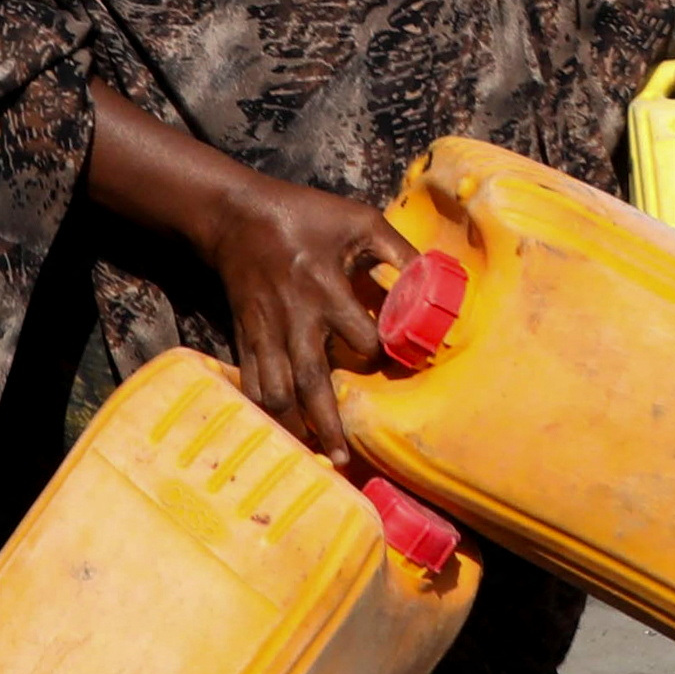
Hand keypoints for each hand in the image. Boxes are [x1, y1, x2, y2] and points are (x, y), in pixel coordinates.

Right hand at [197, 163, 404, 459]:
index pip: (360, 337)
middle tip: (344, 458)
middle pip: (310, 382)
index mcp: (325, 288)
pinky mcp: (246, 336)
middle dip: (326, 423)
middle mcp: (294, 317)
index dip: (379, 351)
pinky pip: (251, 381)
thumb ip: (399, 250)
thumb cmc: (305, 215)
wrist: (237, 217)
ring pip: (275, 390)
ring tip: (311, 455)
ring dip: (292, 425)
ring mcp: (266, 331)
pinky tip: (277, 430)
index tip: (393, 360)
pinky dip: (262, 409)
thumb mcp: (359, 220)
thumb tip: (437, 278)